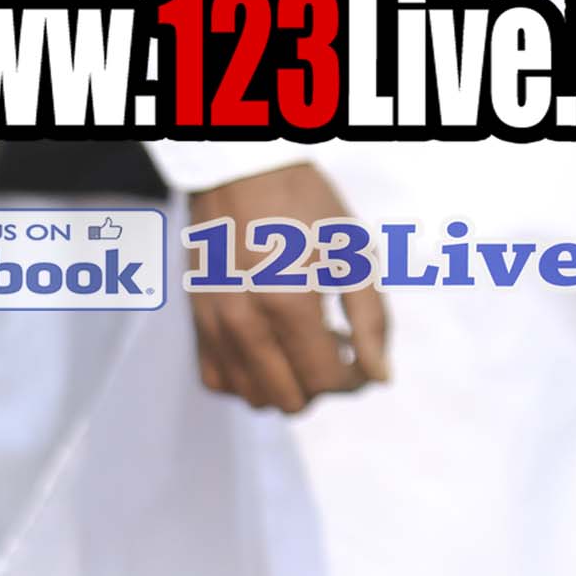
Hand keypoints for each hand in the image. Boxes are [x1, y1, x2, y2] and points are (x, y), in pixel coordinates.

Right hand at [186, 162, 389, 415]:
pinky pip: (217, 380)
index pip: (327, 382)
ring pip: (252, 397)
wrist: (242, 175)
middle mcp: (243, 321)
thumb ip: (372, 321)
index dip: (356, 381)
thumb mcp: (355, 256)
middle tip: (338, 347)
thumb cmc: (308, 209)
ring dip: (287, 384)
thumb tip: (380, 379)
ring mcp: (213, 325)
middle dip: (323, 384)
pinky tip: (272, 349)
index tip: (366, 358)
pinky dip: (248, 379)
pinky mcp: (195, 321)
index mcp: (288, 302)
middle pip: (290, 400)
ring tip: (306, 344)